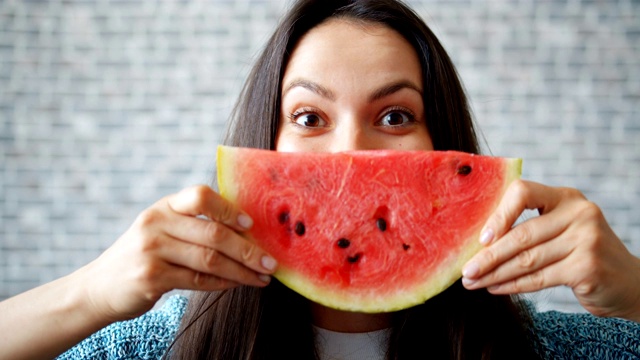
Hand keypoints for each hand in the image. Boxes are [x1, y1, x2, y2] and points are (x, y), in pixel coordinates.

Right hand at [77, 185, 276, 321]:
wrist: (99, 287)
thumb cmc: (144, 256)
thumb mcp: (162, 230)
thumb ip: (194, 225)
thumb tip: (247, 232)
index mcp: (164, 206)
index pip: (200, 195)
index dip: (229, 209)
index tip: (252, 224)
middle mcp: (156, 223)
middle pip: (213, 233)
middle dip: (248, 249)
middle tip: (270, 262)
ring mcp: (151, 250)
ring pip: (209, 259)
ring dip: (242, 270)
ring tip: (262, 277)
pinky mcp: (150, 277)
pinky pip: (197, 280)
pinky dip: (222, 283)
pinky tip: (237, 284)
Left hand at [461, 180, 639, 321]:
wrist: (627, 282)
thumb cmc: (580, 253)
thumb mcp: (560, 228)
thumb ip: (529, 226)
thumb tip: (477, 240)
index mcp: (565, 196)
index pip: (523, 191)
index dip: (498, 214)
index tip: (480, 237)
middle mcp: (579, 213)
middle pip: (522, 234)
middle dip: (488, 255)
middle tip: (465, 271)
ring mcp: (586, 240)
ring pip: (527, 259)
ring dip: (495, 273)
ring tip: (473, 282)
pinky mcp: (587, 267)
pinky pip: (539, 278)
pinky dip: (513, 286)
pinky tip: (495, 288)